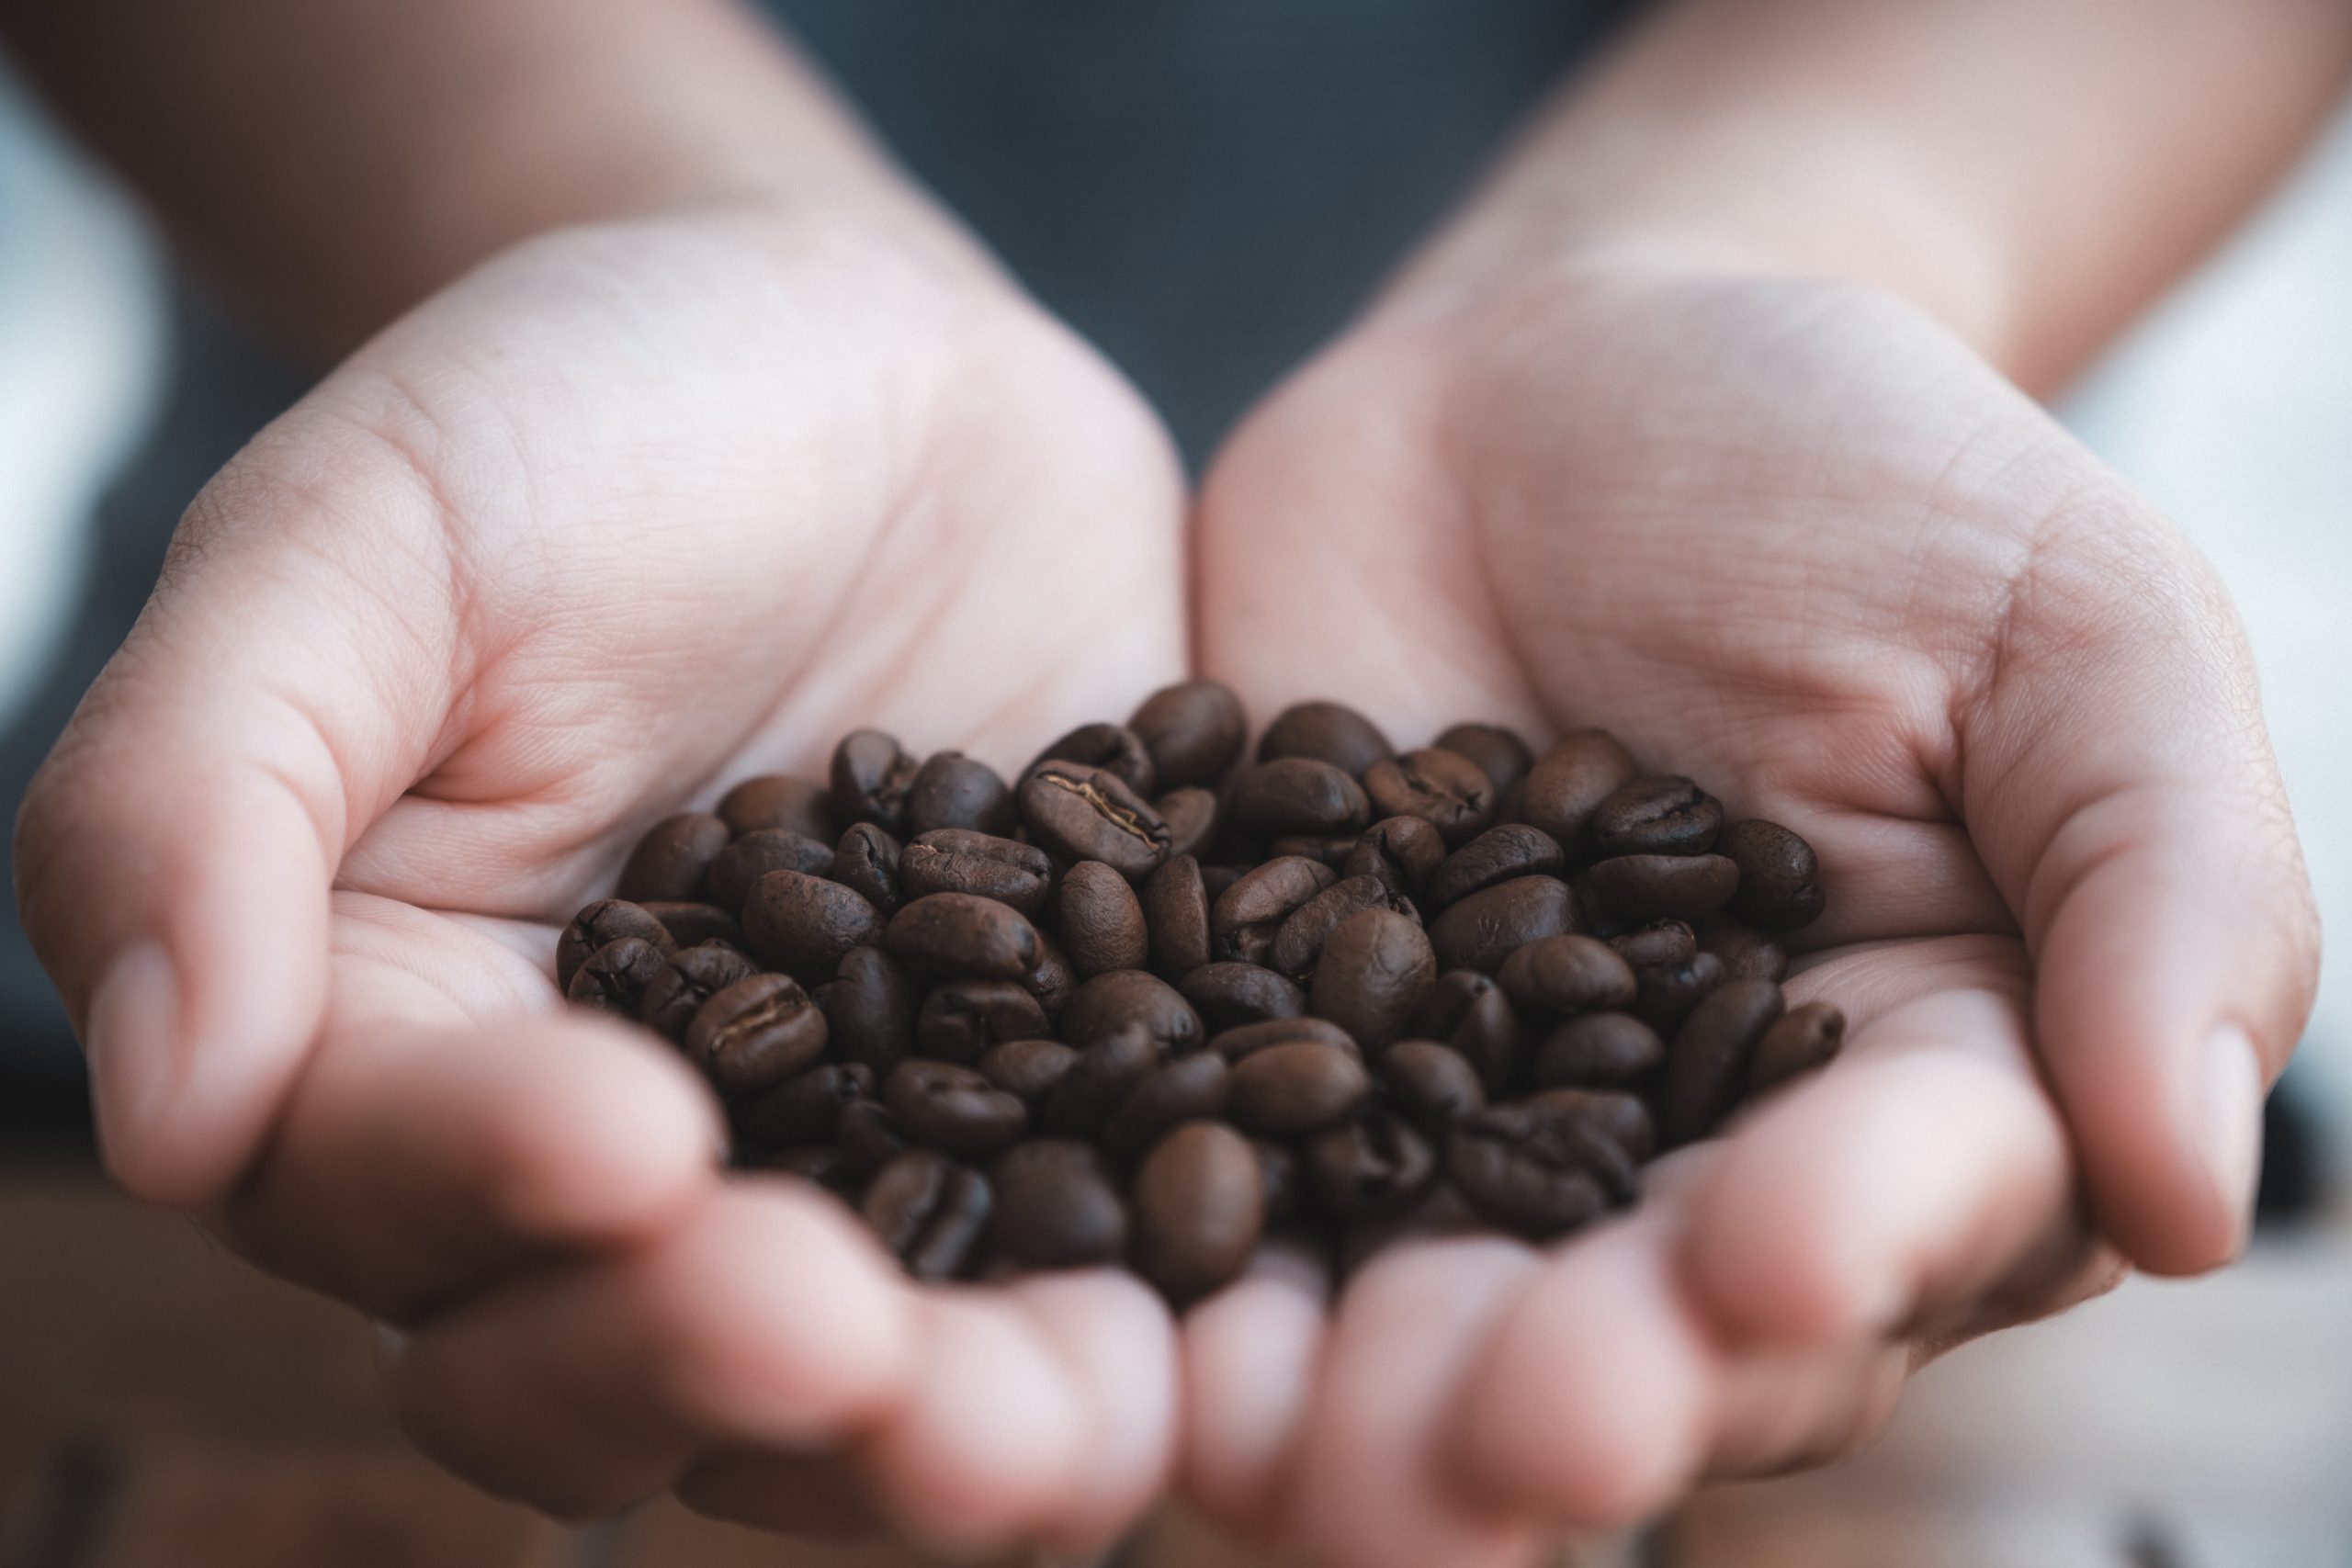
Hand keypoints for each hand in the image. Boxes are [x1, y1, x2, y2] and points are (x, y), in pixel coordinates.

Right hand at [16, 201, 1188, 1555]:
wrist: (854, 360)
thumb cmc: (569, 419)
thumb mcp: (359, 538)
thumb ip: (203, 792)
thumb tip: (167, 1112)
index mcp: (399, 1044)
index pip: (392, 1187)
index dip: (486, 1190)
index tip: (620, 1136)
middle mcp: (618, 1156)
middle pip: (622, 1355)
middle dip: (721, 1372)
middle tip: (839, 1343)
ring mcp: (857, 1148)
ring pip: (874, 1364)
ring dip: (954, 1426)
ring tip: (1061, 1424)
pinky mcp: (1054, 1104)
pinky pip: (1094, 1242)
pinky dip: (1154, 1303)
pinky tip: (1236, 1313)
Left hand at [1183, 263, 2316, 1561]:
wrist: (1567, 373)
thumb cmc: (1860, 477)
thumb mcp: (2062, 618)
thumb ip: (2161, 876)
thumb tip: (2206, 1194)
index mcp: (1920, 1086)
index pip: (1902, 1211)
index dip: (1840, 1257)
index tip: (1764, 1271)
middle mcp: (1682, 1157)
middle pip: (1642, 1326)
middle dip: (1575, 1395)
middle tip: (1505, 1440)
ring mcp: (1453, 1114)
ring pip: (1411, 1302)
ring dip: (1354, 1402)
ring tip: (1280, 1442)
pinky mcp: (1265, 1044)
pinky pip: (1214, 1162)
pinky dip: (1168, 1245)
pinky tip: (1110, 1306)